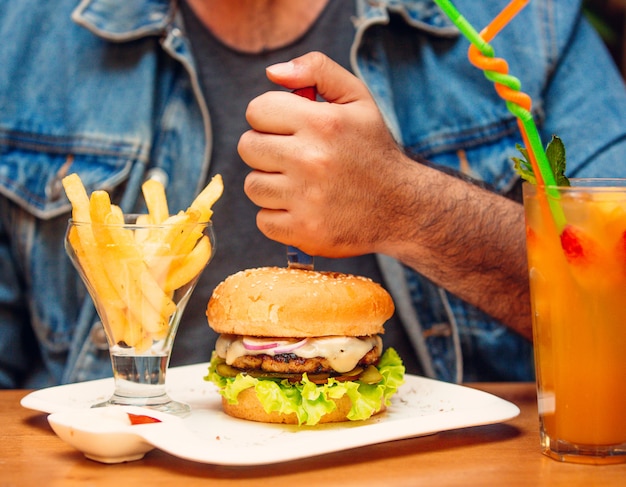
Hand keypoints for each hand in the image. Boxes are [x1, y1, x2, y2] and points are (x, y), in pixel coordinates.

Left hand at [238, 51, 409, 257]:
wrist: (403, 208)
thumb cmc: (373, 150)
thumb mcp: (357, 98)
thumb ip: (317, 70)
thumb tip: (272, 72)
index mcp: (323, 123)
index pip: (257, 111)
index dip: (270, 117)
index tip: (289, 128)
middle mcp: (311, 160)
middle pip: (248, 147)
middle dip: (266, 149)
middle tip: (293, 156)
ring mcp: (306, 199)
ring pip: (253, 186)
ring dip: (270, 184)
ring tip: (298, 183)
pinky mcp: (304, 231)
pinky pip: (263, 220)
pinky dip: (278, 216)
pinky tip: (301, 208)